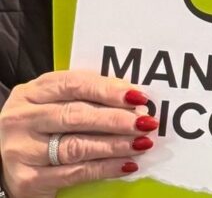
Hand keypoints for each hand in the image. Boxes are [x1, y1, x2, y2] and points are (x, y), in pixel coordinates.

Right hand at [0, 71, 156, 197]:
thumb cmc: (41, 129)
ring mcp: (21, 150)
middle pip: (75, 115)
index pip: (74, 84)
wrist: (6, 165)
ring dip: (115, 144)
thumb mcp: (54, 105)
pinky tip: (127, 164)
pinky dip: (105, 168)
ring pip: (76, 146)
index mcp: (31, 92)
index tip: (138, 96)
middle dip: (116, 119)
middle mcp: (21, 118)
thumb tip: (133, 100)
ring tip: (142, 143)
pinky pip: (74, 173)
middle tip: (146, 122)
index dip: (108, 89)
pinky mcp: (27, 179)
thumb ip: (85, 97)